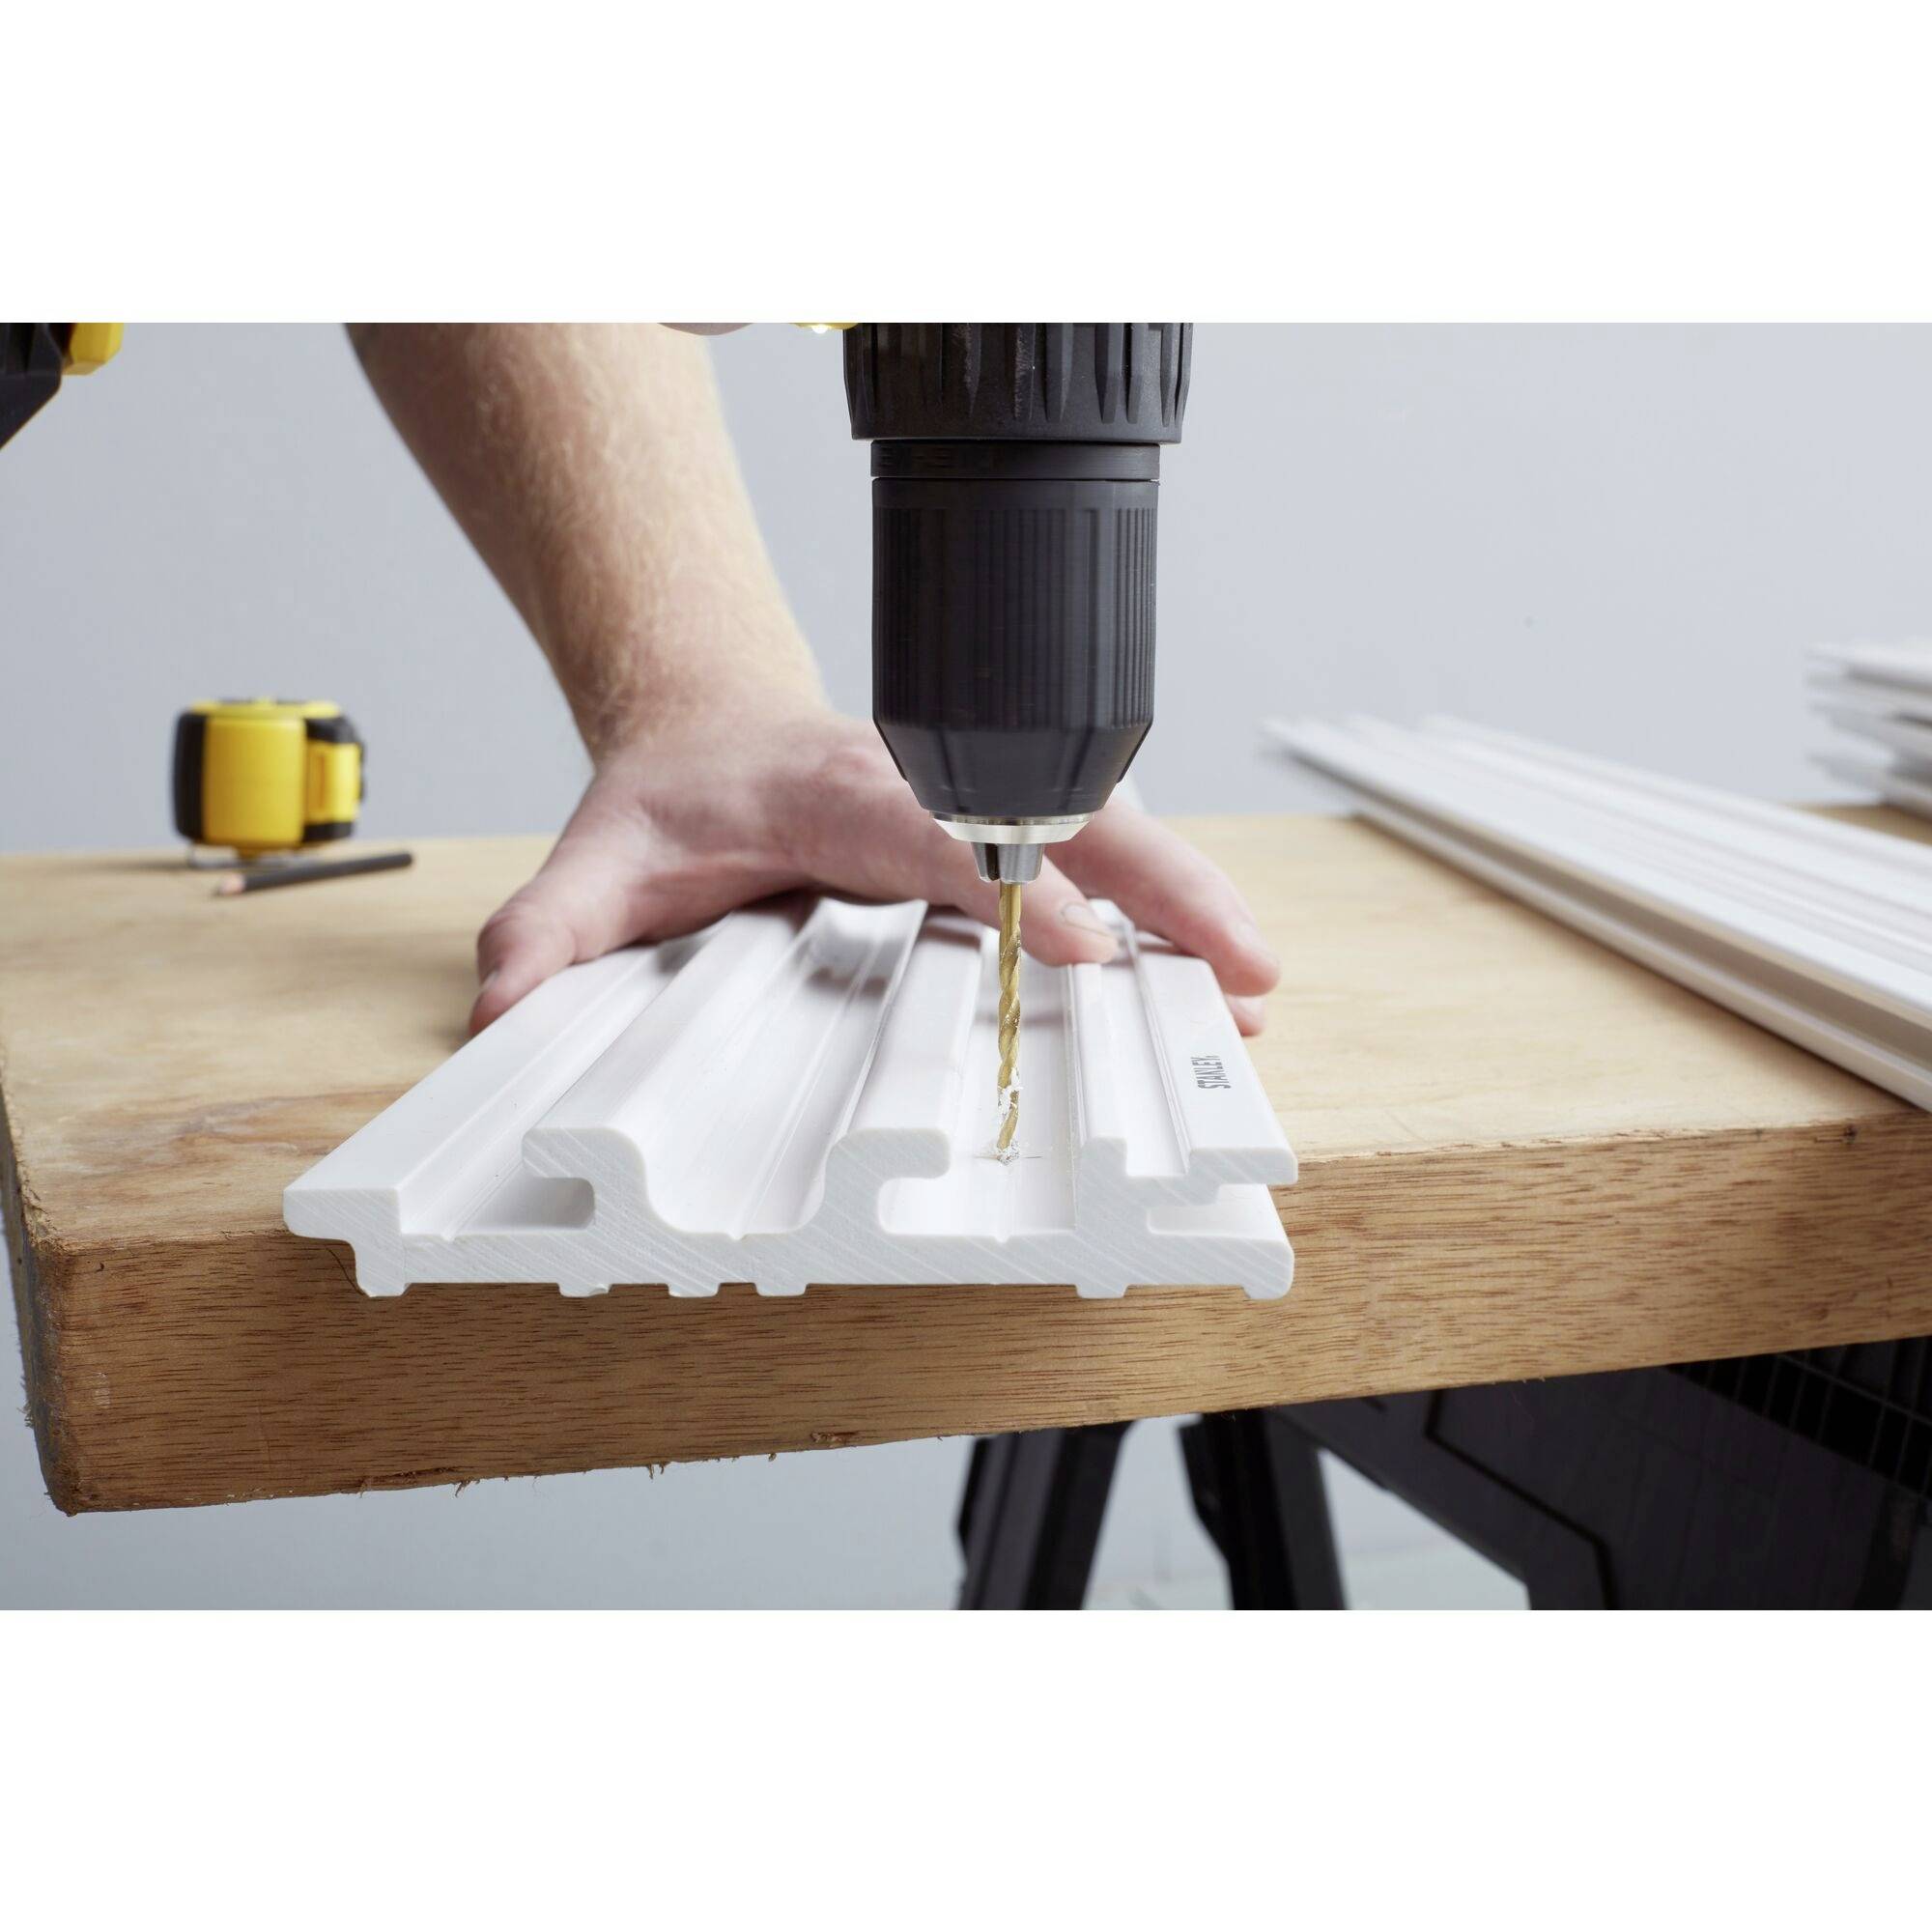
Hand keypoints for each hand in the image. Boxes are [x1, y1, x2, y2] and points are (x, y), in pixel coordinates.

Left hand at [471, 703, 1280, 1036]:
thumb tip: (507, 1013)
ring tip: (1261, 983)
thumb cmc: (676, 799)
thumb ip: (546, 936)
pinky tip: (1218, 967)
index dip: (1012, 883)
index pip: (937, 829)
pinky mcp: (997, 816)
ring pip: (1103, 826)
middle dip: (1157, 886)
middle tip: (1238, 967)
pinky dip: (1166, 898)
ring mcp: (973, 791)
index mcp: (835, 788)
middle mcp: (925, 779)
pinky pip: (1097, 847)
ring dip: (1188, 897)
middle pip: (1061, 812)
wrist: (711, 726)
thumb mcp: (592, 864)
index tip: (1080, 948)